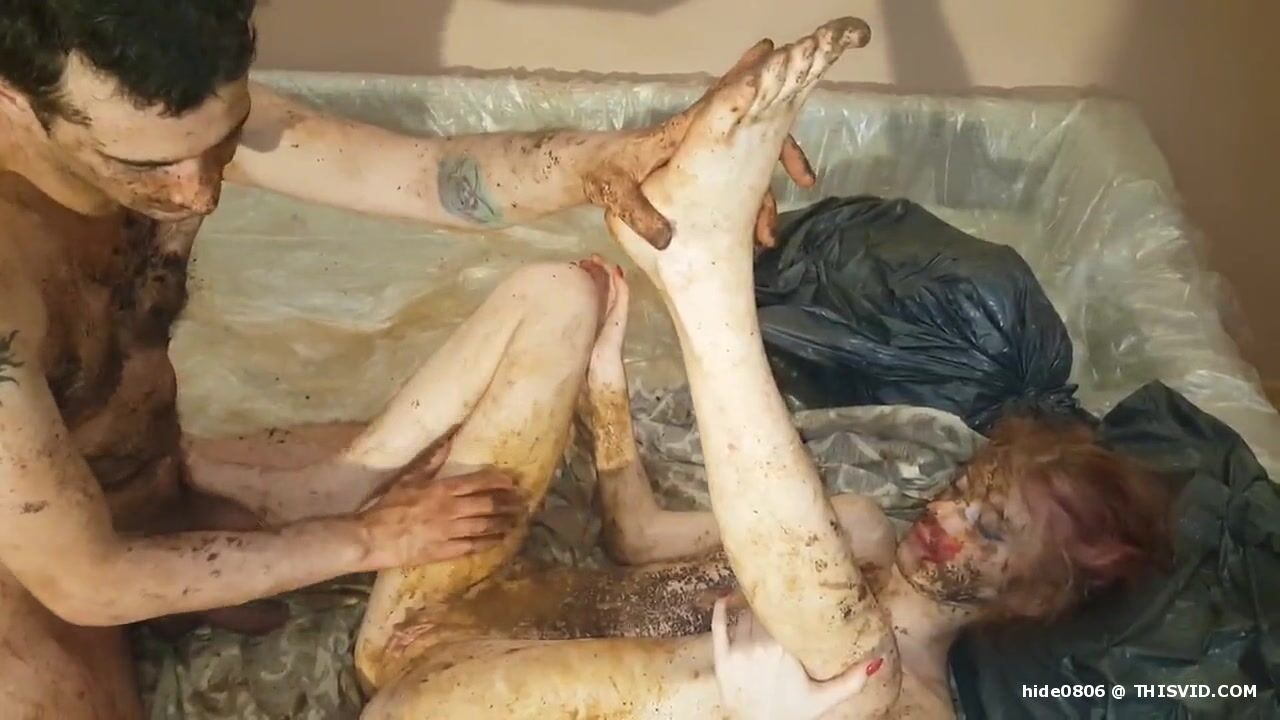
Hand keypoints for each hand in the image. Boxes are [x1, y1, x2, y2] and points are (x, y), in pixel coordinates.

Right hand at [358, 467, 522, 568]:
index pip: (478, 482)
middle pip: (488, 505)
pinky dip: (490, 543)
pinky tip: (501, 541)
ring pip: (485, 526)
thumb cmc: (389, 506)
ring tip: (517, 520)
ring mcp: (449, 532)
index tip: (511, 482)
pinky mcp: (445, 551)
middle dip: (508, 503)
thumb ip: (431, 461)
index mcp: (442, 489)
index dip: (498, 481)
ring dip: (504, 523)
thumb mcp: (409, 479)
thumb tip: (448, 440)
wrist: (373, 537)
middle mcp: (450, 509)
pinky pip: (473, 547)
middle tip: (522, 502)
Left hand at [583, 38, 816, 250]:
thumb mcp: (615, 194)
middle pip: (753, 136)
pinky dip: (750, 202)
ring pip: (748, 165)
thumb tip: (665, 239)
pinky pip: (736, 179)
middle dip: (783, 155)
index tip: (787, 97)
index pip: (729, 110)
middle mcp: (700, 139)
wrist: (591, 168)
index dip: (760, 102)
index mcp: (683, 135)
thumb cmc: (604, 172)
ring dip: (764, 196)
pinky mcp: (700, 170)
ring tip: (768, 238)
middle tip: (806, 182)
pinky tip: (752, 234)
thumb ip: (638, 213)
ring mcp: (702, 155)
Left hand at [711, 597, 882, 719]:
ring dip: (749, 606)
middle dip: (769, 602)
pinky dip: (721, 610)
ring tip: (755, 591)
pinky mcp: (721, 659)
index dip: (785, 599)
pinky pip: (718, 626)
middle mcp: (759, 647)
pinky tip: (726, 598)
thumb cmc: (790, 713)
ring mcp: (738, 652)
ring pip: (743, 617)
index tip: (791, 586)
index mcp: (784, 651)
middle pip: (762, 612)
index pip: (783, 614)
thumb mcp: (823, 698)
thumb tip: (876, 662)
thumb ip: (850, 681)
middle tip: (774, 586)